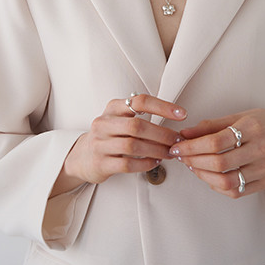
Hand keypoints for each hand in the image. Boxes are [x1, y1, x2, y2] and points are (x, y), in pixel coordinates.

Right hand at [60, 98, 186, 190]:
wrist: (82, 157)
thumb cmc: (108, 137)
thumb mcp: (119, 119)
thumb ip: (139, 115)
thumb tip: (174, 116)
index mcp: (112, 108)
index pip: (139, 101)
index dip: (162, 106)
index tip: (181, 114)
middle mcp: (104, 123)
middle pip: (137, 125)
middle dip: (162, 134)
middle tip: (177, 140)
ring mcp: (100, 143)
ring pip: (133, 145)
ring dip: (156, 150)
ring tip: (169, 153)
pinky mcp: (101, 163)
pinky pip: (127, 164)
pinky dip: (145, 164)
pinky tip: (155, 162)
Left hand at [171, 108, 264, 200]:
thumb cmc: (263, 123)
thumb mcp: (239, 116)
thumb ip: (211, 126)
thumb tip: (184, 134)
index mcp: (253, 128)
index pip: (216, 141)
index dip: (192, 146)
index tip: (177, 147)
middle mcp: (262, 149)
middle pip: (220, 163)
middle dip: (194, 162)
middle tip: (181, 158)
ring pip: (227, 181)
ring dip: (203, 176)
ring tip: (193, 167)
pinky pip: (237, 192)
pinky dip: (218, 187)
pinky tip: (209, 177)